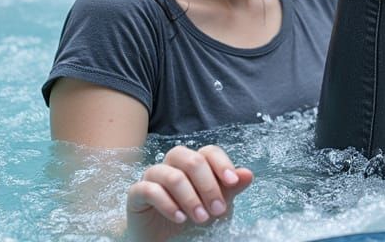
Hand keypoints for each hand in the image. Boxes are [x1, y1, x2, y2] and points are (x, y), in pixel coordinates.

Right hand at [125, 144, 252, 241]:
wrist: (166, 241)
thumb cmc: (193, 218)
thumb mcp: (218, 204)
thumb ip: (231, 188)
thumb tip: (247, 174)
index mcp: (195, 162)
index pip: (209, 152)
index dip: (222, 165)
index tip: (233, 183)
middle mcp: (173, 164)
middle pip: (192, 160)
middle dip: (208, 186)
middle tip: (218, 210)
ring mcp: (153, 176)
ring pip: (172, 175)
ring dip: (190, 198)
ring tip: (200, 218)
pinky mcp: (136, 193)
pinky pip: (149, 190)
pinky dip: (168, 204)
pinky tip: (179, 218)